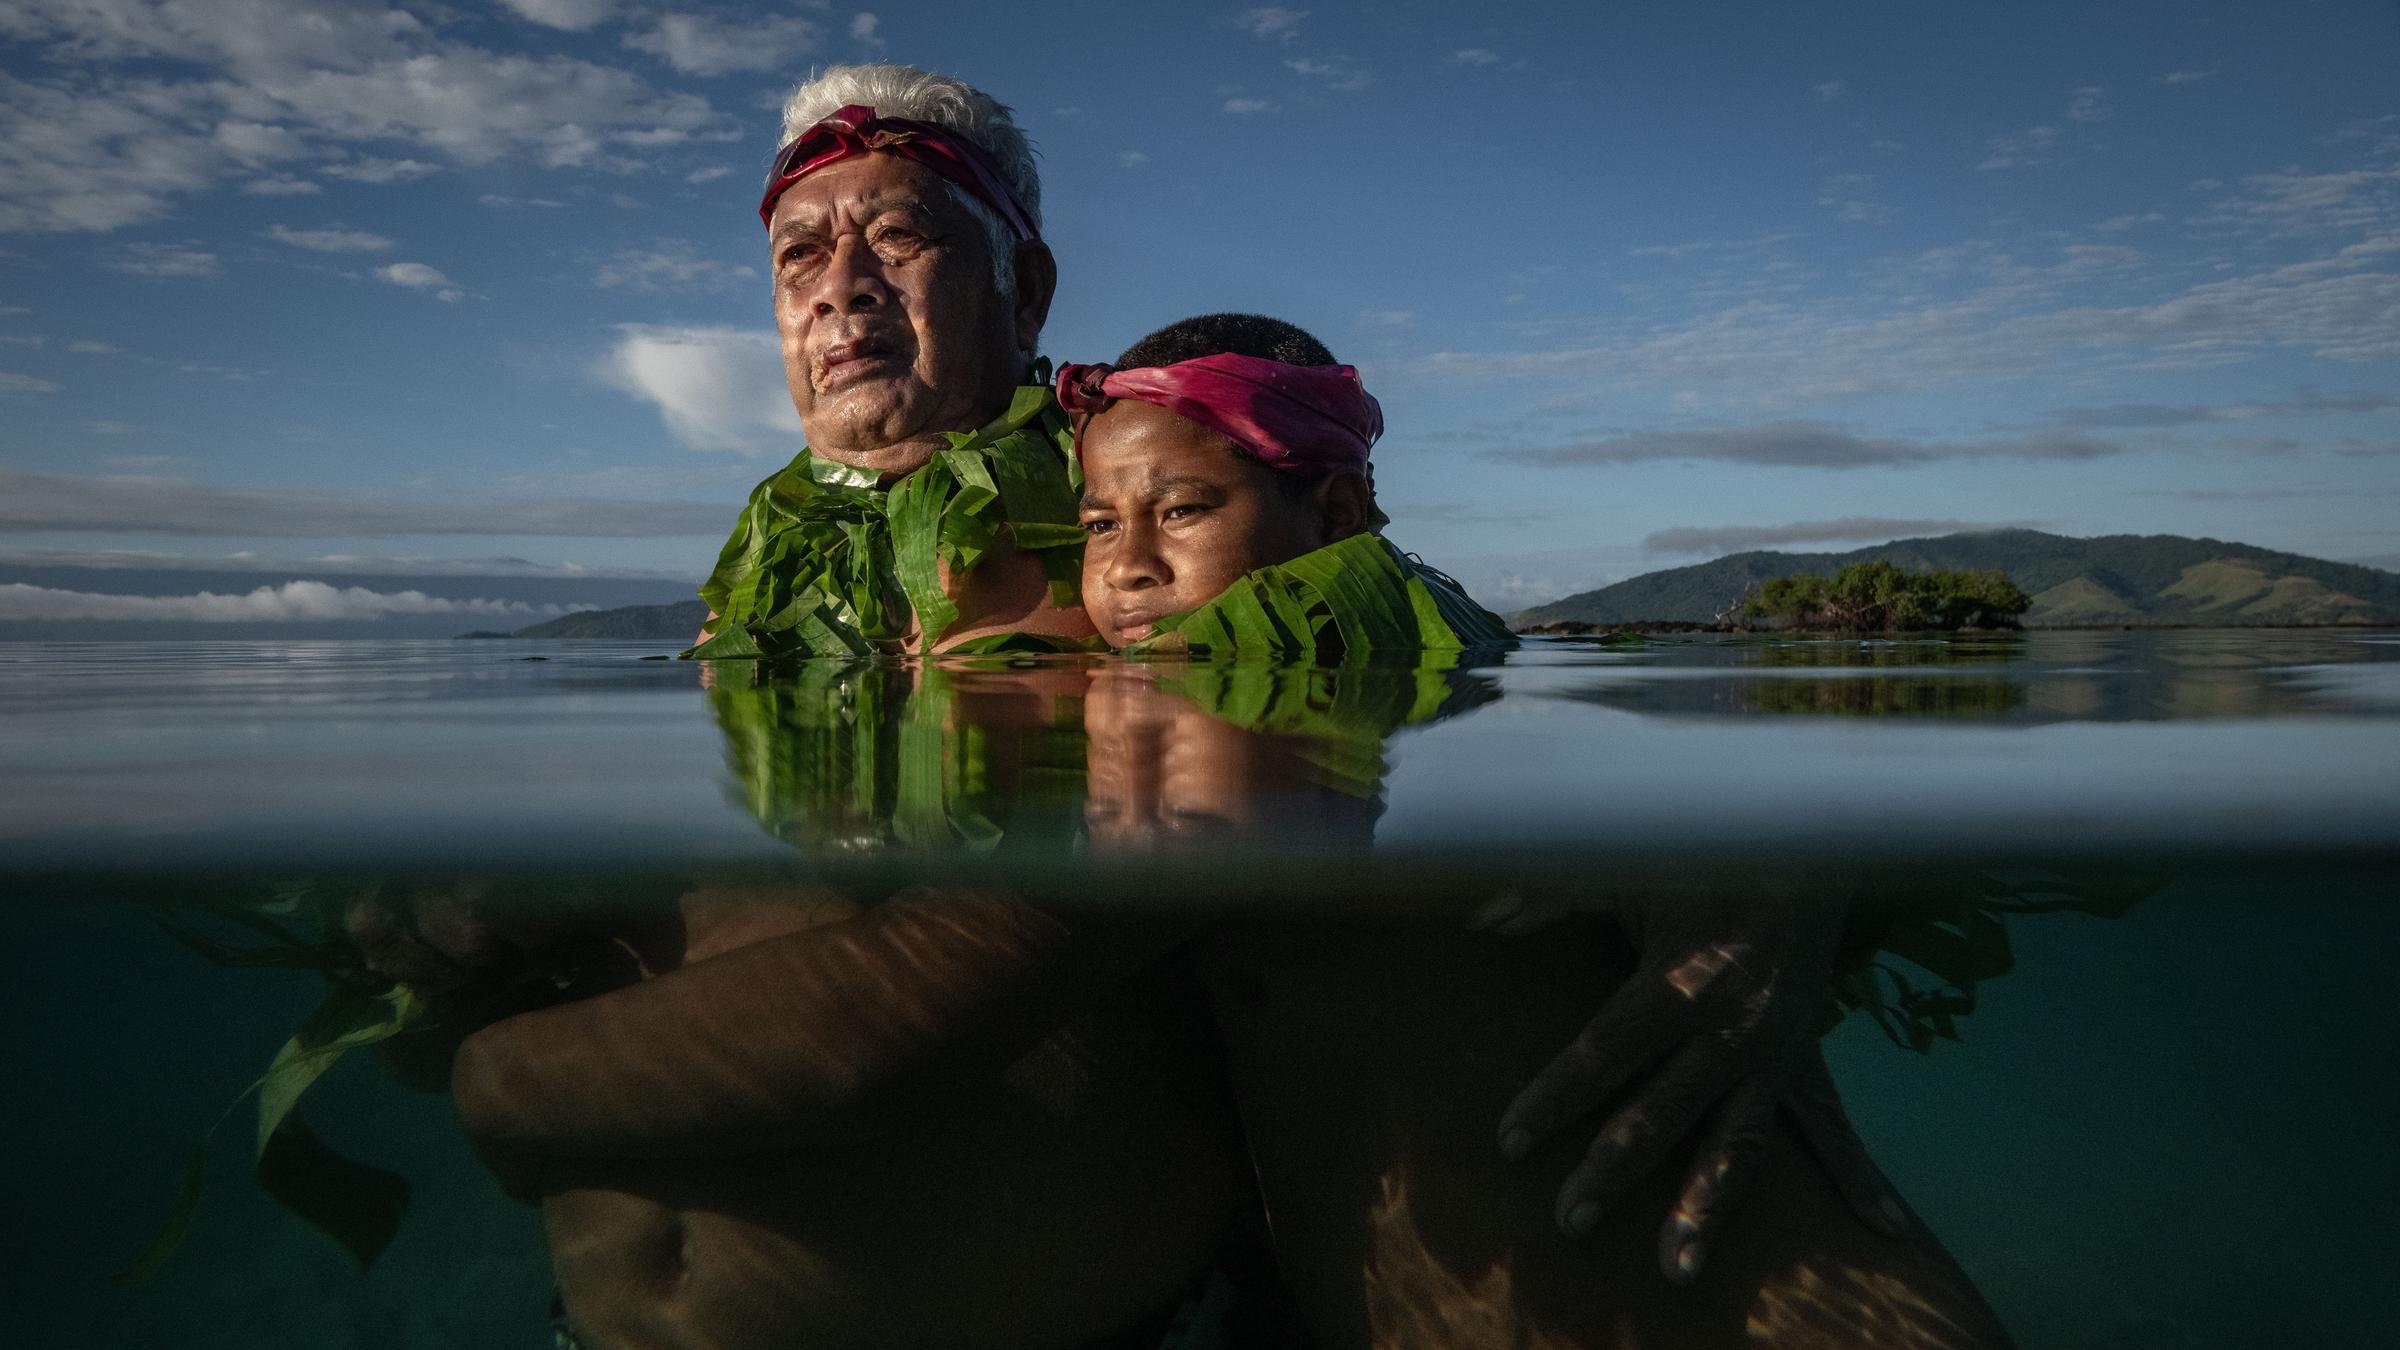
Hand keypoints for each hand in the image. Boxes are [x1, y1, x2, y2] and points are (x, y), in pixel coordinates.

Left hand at [1493, 889, 1907, 1281]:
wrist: (1797, 846)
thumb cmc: (1692, 863)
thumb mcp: (1619, 870)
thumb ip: (1549, 896)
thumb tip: (1483, 917)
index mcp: (1679, 980)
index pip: (1605, 1052)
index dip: (1555, 1097)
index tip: (1510, 1140)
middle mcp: (1730, 1028)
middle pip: (1661, 1113)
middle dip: (1613, 1171)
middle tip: (1570, 1219)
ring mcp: (1775, 1052)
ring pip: (1738, 1143)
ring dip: (1706, 1207)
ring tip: (1677, 1270)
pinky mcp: (1806, 1058)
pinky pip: (1833, 1126)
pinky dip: (1859, 1179)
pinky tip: (1883, 1230)